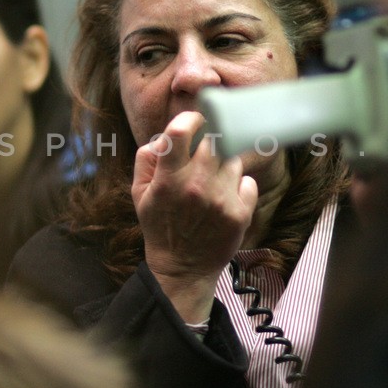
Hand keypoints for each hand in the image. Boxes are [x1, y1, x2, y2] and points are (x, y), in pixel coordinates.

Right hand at [132, 111, 257, 322]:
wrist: (183, 268)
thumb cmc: (160, 226)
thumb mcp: (139, 193)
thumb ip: (148, 157)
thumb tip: (168, 134)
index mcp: (168, 179)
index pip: (181, 131)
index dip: (191, 119)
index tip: (195, 121)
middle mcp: (196, 186)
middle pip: (215, 140)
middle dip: (211, 142)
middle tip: (206, 153)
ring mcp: (221, 200)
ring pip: (233, 160)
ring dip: (224, 166)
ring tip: (213, 183)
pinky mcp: (240, 213)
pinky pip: (248, 181)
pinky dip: (239, 186)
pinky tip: (225, 198)